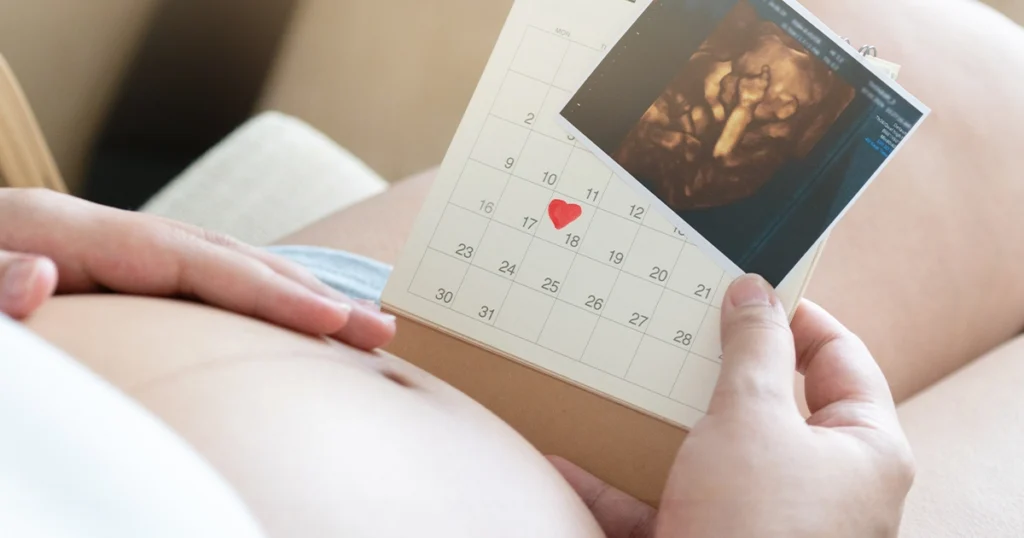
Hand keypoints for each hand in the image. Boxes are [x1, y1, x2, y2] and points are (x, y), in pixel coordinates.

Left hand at [0, 188, 394, 349]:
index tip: (332, 319)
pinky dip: (253, 300)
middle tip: (379, 331)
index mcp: (70, 234)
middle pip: (228, 257)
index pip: (194, 261)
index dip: (268, 290)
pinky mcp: (116, 275)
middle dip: (308, 295)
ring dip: (294, 296)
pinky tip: (281, 317)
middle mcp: (104, 236)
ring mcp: (114, 253)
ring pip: (224, 266)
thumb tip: (41, 275)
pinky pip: (202, 285)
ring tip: (354, 326)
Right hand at [551, 274, 914, 537]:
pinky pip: (666, 502)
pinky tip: (570, 462)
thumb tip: (755, 291)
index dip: (794, 314)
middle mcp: (820, 485)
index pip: (839, 358)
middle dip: (713, 367)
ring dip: (658, 425)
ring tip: (623, 378)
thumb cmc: (759, 528)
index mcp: (861, 448)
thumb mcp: (754, 419)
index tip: (744, 286)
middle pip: (768, 403)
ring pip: (708, 453)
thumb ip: (754, 350)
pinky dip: (619, 487)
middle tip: (678, 323)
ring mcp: (762, 518)